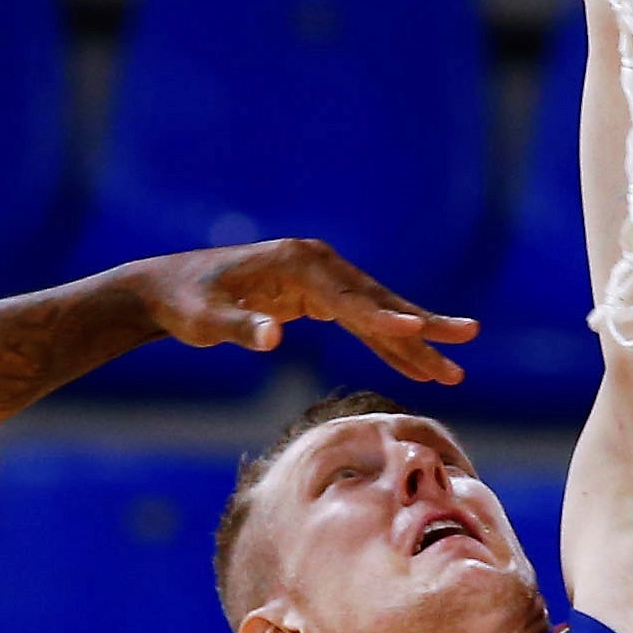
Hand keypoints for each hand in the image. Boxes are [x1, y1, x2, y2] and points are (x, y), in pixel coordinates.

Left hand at [129, 241, 476, 384]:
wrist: (166, 288)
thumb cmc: (184, 303)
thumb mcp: (205, 320)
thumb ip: (239, 328)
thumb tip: (272, 337)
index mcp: (297, 262)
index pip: (349, 296)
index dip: (382, 318)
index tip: (416, 334)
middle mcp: (317, 263)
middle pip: (377, 299)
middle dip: (420, 327)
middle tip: (465, 341)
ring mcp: (320, 278)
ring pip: (376, 312)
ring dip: (413, 341)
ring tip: (453, 370)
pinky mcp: (316, 295)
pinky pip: (361, 321)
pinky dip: (387, 343)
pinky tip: (414, 363)